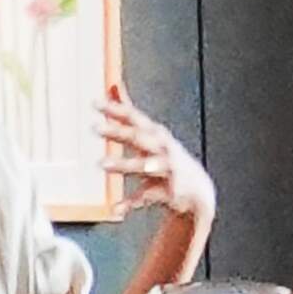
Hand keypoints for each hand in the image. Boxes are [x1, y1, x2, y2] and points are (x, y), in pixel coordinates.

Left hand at [96, 81, 214, 224]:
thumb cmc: (165, 157)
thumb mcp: (148, 133)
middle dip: (118, 132)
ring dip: (123, 164)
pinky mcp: (168, 191)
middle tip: (94, 128)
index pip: (134, 118)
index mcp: (155, 134)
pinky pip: (146, 197)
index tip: (94, 103)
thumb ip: (129, 110)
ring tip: (101, 164)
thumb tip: (113, 84)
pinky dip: (130, 203)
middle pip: (138, 137)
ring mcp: (167, 169)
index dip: (116, 109)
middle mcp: (162, 148)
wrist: (199, 191)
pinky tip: (115, 209)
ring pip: (144, 166)